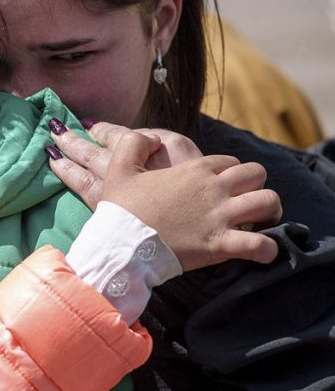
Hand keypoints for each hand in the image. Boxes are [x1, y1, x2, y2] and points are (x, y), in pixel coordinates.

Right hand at [49, 126, 281, 270]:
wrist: (120, 244)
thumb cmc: (122, 209)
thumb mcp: (120, 169)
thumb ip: (134, 144)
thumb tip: (152, 137)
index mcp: (194, 170)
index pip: (228, 161)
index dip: (228, 171)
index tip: (220, 185)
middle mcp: (214, 189)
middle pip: (256, 174)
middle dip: (255, 184)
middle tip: (245, 198)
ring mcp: (221, 217)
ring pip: (268, 202)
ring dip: (270, 211)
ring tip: (262, 220)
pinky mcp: (221, 245)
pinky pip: (259, 245)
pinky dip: (266, 249)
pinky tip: (264, 252)